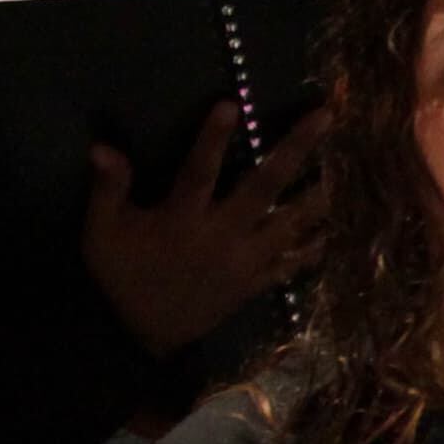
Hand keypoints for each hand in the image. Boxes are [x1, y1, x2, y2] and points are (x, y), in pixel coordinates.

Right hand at [80, 104, 321, 354]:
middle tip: (324, 118)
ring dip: (316, 197)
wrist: (139, 340)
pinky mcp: (252, 285)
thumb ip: (108, 189)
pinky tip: (331, 232)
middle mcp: (220, 236)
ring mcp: (243, 262)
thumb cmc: (122, 278)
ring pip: (288, 224)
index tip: (231, 103)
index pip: (198, 171)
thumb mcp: (102, 234)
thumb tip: (100, 146)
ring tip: (343, 171)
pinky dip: (311, 250)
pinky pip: (289, 265)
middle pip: (263, 187)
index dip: (212, 138)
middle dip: (294, 150)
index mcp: (181, 220)